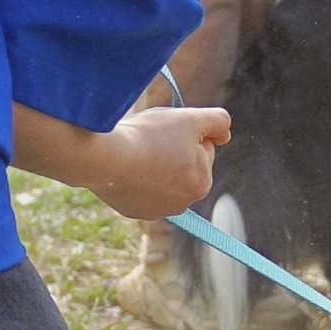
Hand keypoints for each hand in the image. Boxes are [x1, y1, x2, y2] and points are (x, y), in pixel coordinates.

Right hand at [88, 105, 228, 223]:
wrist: (105, 158)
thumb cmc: (150, 137)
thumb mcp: (191, 119)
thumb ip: (219, 121)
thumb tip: (225, 135)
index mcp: (202, 184)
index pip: (200, 148)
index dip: (185, 134)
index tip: (166, 133)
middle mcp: (182, 205)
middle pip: (182, 164)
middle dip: (171, 150)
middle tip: (150, 140)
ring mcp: (155, 210)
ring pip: (160, 175)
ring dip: (153, 162)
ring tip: (136, 152)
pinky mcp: (132, 211)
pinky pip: (139, 186)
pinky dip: (135, 175)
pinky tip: (125, 166)